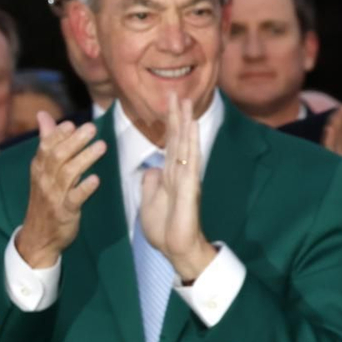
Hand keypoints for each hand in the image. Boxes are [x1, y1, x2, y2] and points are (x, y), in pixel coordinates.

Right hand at [15, 112, 106, 267]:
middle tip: (92, 128)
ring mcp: (54, 195)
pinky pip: (74, 198)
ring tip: (102, 146)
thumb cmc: (46, 197)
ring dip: (85, 159)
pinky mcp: (65, 211)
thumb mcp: (43, 169)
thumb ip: (47, 142)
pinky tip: (96, 179)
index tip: (72, 124)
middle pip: (58, 156)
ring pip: (68, 174)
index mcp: (39, 168)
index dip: (58, 135)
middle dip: (75, 141)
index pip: (46, 147)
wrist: (39, 235)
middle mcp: (44, 179)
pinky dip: (84, 188)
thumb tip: (44, 115)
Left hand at [138, 94, 215, 281]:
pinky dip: (191, 142)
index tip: (167, 104)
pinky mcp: (189, 187)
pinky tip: (193, 127)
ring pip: (185, 144)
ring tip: (186, 102)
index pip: (169, 144)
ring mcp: (187, 178)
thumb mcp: (149, 203)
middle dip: (177, 116)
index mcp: (170, 176)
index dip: (169, 124)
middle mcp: (180, 172)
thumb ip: (150, 184)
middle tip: (177, 93)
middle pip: (178, 138)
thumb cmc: (165, 230)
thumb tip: (151, 169)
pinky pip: (190, 160)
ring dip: (186, 122)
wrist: (176, 249)